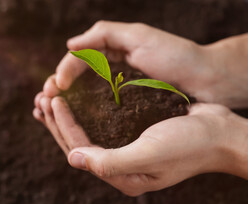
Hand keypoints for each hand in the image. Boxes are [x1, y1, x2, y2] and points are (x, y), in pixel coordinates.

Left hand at [34, 96, 247, 195]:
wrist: (219, 133)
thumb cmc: (189, 145)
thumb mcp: (150, 156)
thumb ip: (111, 163)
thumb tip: (72, 159)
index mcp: (121, 176)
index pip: (80, 150)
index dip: (63, 126)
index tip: (53, 100)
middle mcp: (119, 166)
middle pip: (78, 143)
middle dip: (58, 121)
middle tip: (42, 97)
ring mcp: (125, 150)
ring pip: (86, 133)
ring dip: (66, 116)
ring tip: (48, 98)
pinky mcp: (130, 135)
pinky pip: (100, 123)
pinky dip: (84, 111)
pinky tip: (75, 100)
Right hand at [42, 21, 247, 107]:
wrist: (206, 80)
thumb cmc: (176, 56)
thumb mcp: (140, 36)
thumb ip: (103, 34)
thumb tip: (69, 43)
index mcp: (111, 53)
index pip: (77, 61)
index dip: (62, 74)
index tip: (54, 89)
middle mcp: (111, 73)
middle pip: (76, 82)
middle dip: (56, 92)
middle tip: (42, 104)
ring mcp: (118, 92)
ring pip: (83, 99)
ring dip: (63, 107)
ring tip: (45, 114)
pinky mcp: (126, 109)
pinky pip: (98, 113)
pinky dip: (82, 117)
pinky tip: (70, 124)